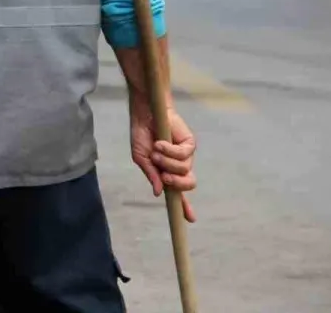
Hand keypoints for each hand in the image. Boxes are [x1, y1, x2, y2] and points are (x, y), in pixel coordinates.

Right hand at [129, 99, 196, 222]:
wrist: (145, 112)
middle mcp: (180, 165)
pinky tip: (160, 143)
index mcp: (168, 171)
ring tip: (156, 151)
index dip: (184, 206)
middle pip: (188, 184)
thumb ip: (150, 174)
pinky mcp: (189, 142)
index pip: (179, 192)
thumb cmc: (142, 135)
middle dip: (177, 184)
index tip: (189, 219)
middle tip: (166, 177)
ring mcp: (186, 155)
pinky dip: (170, 150)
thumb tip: (159, 192)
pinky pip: (184, 154)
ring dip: (167, 162)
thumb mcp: (141, 157)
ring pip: (184, 169)